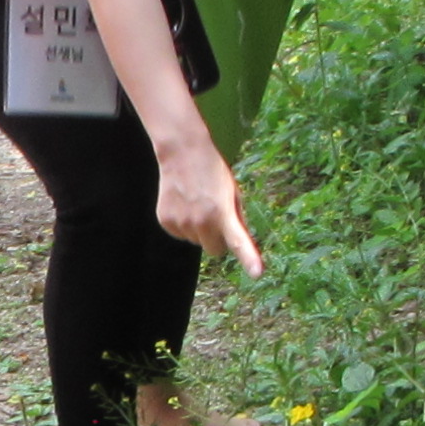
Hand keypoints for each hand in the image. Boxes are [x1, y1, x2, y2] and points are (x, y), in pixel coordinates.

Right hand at [155, 136, 264, 276]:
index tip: (257, 273)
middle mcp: (201, 222)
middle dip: (218, 238)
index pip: (238, 242)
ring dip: (199, 229)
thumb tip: (238, 242)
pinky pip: (181, 234)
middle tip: (215, 215)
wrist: (182, 152)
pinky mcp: (166, 222)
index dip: (249, 259)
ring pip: (196, 241)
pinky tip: (184, 204)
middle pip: (215, 249)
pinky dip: (184, 224)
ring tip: (197, 203)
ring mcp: (181, 224)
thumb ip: (237, 219)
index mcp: (223, 213)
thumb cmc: (212, 172)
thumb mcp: (233, 193)